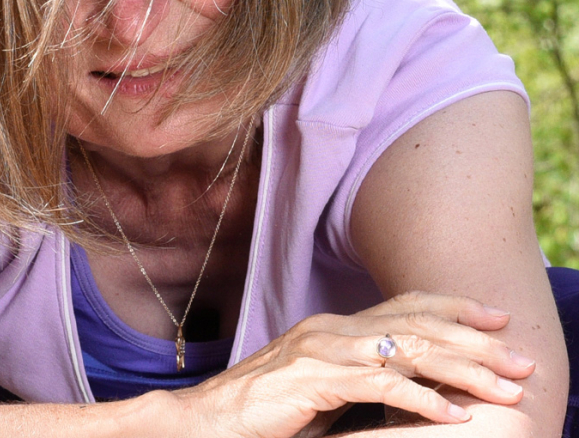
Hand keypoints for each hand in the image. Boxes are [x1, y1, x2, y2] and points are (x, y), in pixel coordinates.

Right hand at [171, 291, 535, 437]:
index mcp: (333, 326)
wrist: (206, 420)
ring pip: (407, 351)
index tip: (496, 317)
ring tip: (502, 388)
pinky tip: (452, 414)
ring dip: (463, 371)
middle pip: (416, 324)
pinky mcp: (314, 379)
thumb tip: (412, 384)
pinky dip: (423, 400)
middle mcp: (331, 329)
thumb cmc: (265, 411)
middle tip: (518, 359)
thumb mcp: (322, 387)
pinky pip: (380, 384)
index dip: (453, 306)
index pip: (404, 305)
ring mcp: (321, 350)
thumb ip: (360, 376)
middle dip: (475, 341)